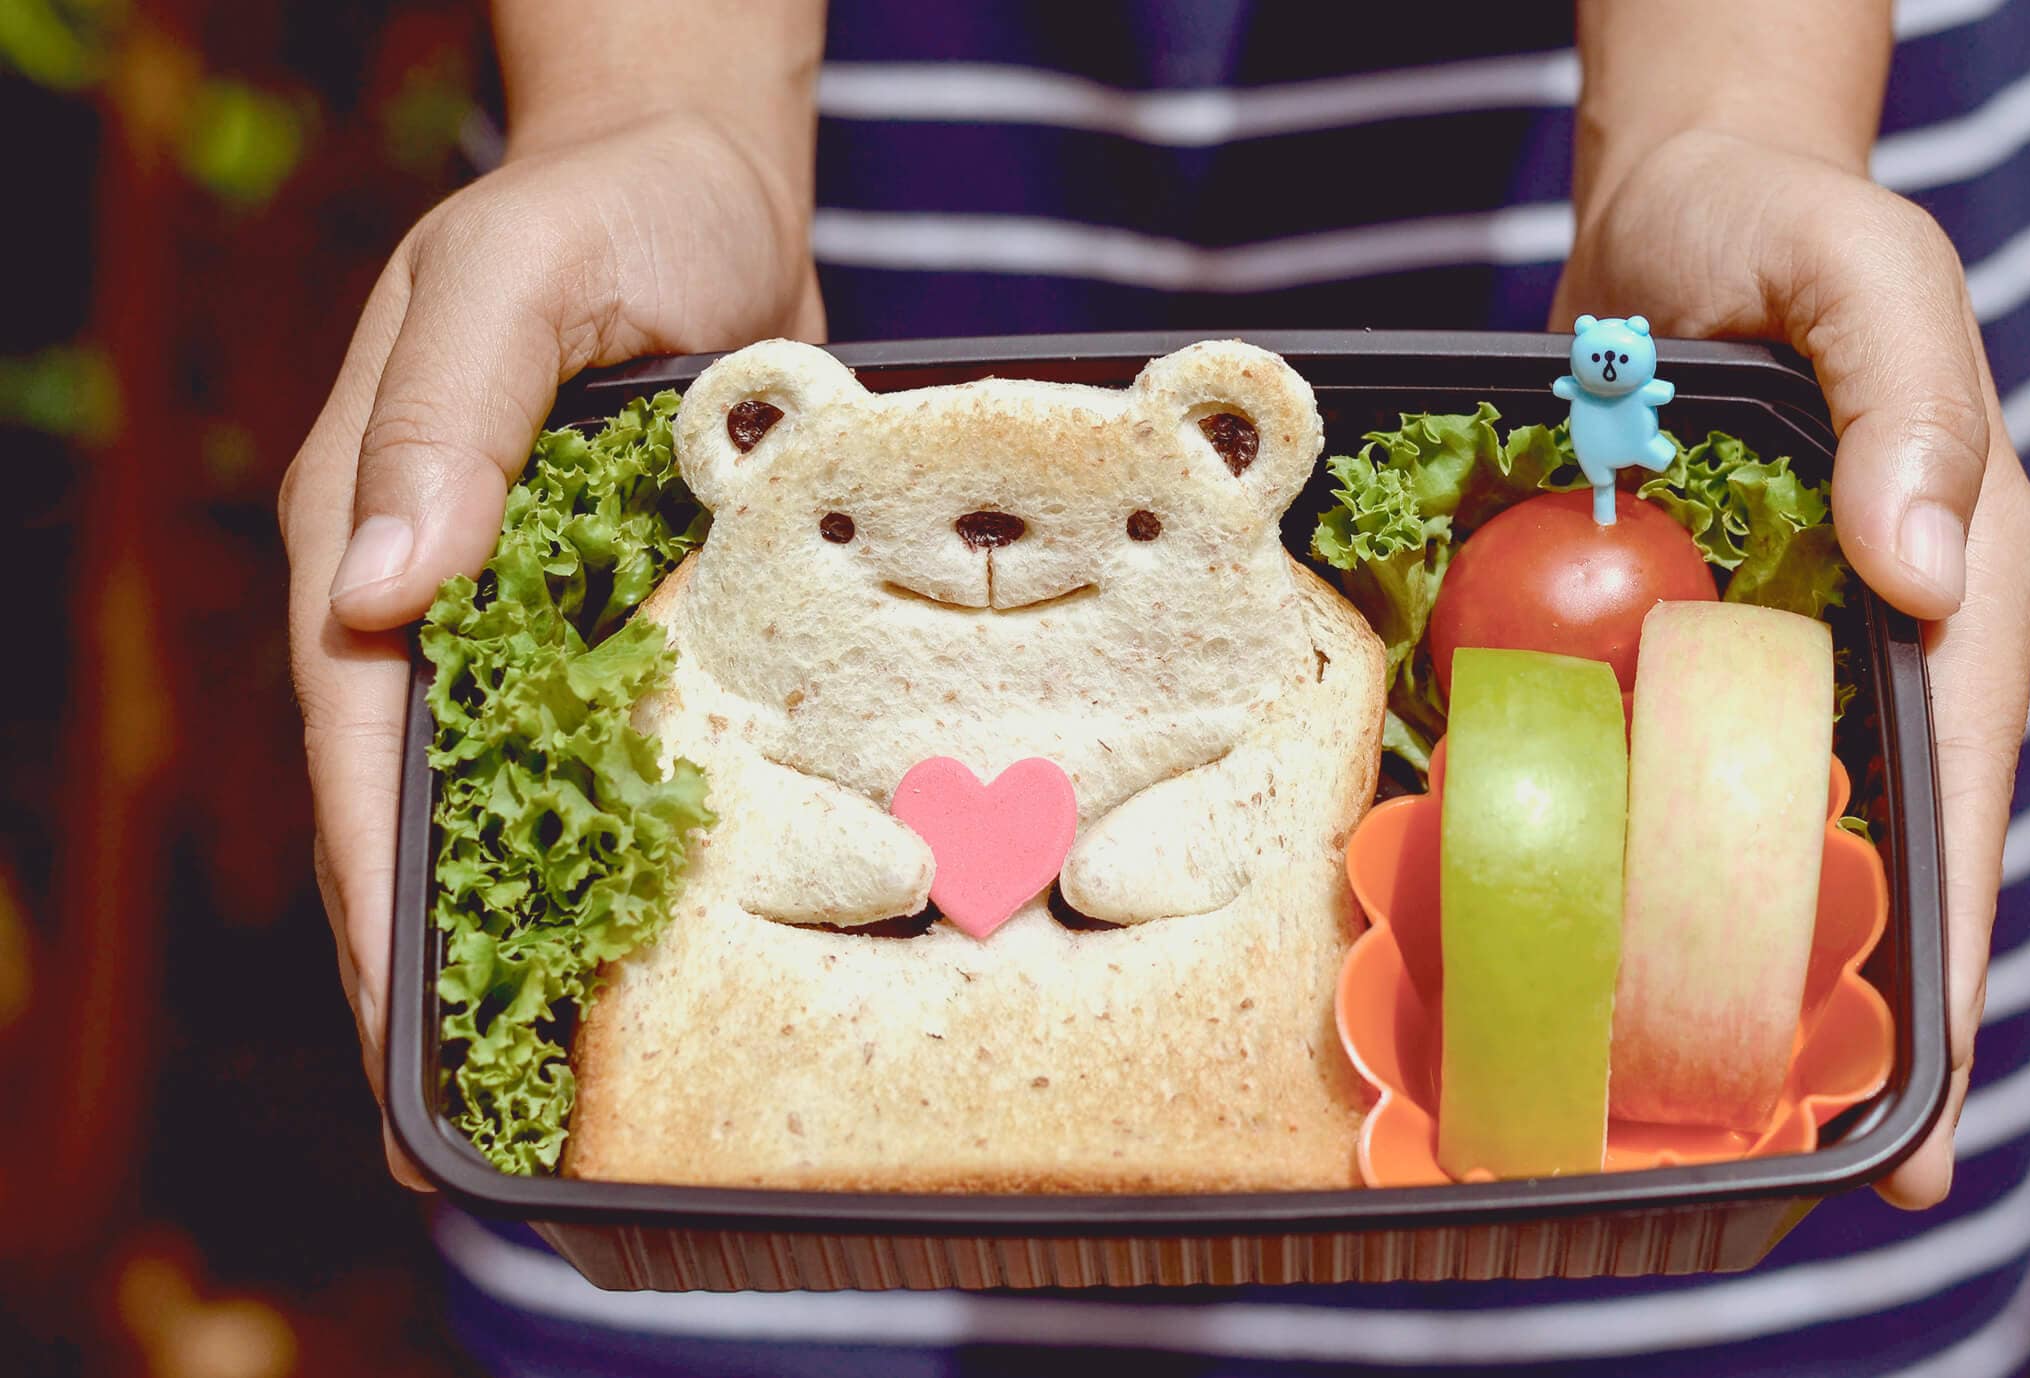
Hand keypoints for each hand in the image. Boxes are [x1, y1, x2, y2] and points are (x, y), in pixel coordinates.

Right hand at [279, 112, 821, 1185]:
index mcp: (375, 528)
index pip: (357, 743)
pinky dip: (629, 833)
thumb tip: (380, 587)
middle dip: (440, 951)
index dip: (373, 894)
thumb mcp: (510, 275)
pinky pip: (614, 741)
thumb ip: (445, 414)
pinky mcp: (622, 607)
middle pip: (422, 799)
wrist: (702, 180)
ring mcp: (531, 606)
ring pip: (515, 789)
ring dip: (535, 915)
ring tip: (575, 1069)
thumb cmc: (599, 210)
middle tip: (476, 1114)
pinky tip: (674, 924)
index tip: (399, 1034)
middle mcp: (439, 590)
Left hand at [1555, 129, 2029, 1207]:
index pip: (1964, 796)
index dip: (1949, 957)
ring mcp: (1777, 650)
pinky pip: (1667, 761)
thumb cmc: (1777, 227)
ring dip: (1737, 958)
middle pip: (1878, 850)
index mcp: (1958, 584)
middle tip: (1804, 1161)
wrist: (1669, 208)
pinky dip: (1639, 850)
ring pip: (1769, 831)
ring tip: (1684, 1101)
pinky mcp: (1678, 636)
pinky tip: (1577, 942)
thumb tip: (1928, 574)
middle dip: (1852, 1004)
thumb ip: (1904, 400)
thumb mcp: (1859, 273)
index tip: (1923, 1112)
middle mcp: (1879, 642)